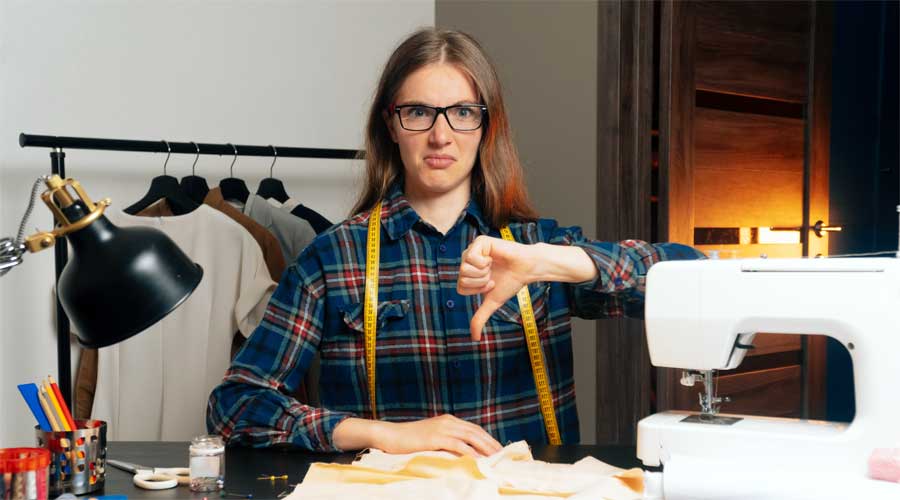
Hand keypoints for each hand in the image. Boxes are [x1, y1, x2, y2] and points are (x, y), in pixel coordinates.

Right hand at [334, 415, 502, 456]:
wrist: (389, 435)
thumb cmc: (408, 440)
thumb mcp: (430, 437)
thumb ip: (445, 441)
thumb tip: (460, 454)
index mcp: (449, 420)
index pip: (474, 429)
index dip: (488, 439)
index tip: (499, 450)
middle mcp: (448, 421)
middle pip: (476, 432)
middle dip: (492, 444)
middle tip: (503, 456)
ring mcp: (442, 428)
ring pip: (471, 437)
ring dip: (486, 448)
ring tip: (496, 459)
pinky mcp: (435, 437)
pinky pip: (458, 445)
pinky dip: (470, 452)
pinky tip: (478, 460)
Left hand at [457, 235, 536, 340]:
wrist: (526, 269)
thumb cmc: (510, 283)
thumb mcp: (492, 302)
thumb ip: (480, 318)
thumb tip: (475, 339)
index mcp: (468, 274)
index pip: (461, 288)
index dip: (477, 290)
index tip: (491, 284)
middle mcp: (468, 261)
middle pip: (461, 278)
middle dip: (480, 281)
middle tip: (493, 275)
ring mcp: (473, 250)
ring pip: (464, 268)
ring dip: (483, 272)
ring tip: (494, 266)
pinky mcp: (479, 241)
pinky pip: (471, 256)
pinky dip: (484, 262)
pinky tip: (493, 258)